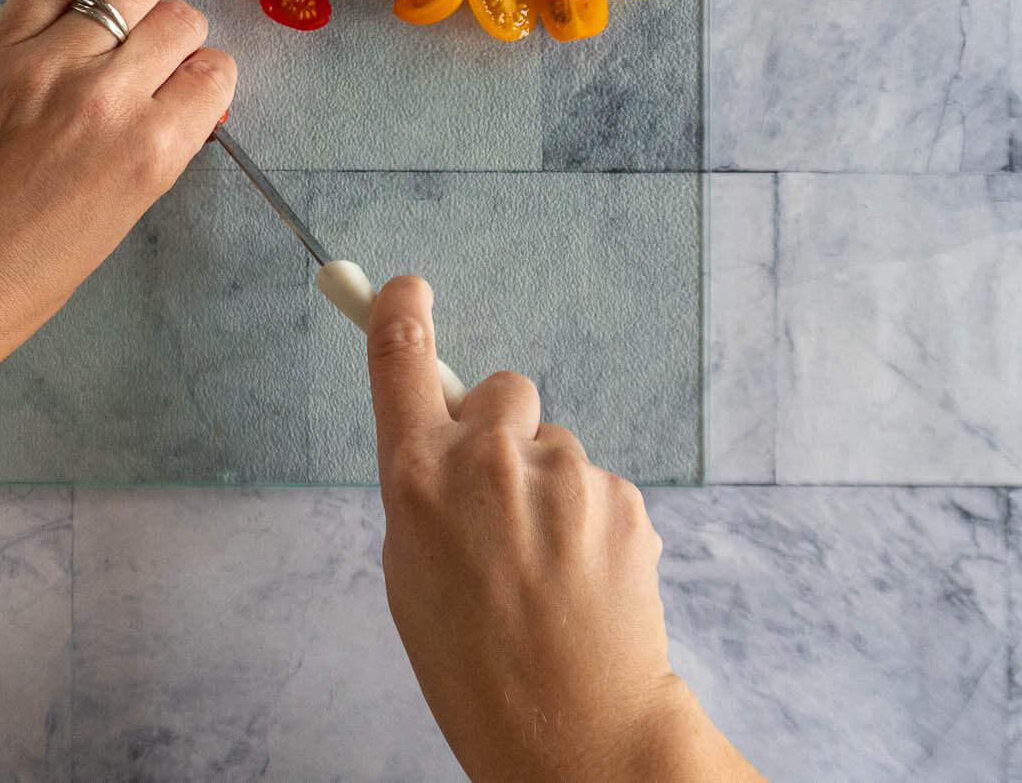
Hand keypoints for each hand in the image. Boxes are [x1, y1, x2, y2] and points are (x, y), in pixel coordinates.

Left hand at [0, 0, 235, 391]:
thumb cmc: (13, 283)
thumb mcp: (112, 223)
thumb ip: (147, 152)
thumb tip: (167, 100)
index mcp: (149, 156)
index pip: (213, 74)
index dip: (202, 77)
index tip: (183, 84)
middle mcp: (106, 98)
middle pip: (179, 20)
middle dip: (175, 34)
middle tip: (147, 54)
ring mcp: (44, 63)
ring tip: (117, 16)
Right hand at [366, 277, 763, 782]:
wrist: (575, 732)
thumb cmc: (476, 665)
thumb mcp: (411, 571)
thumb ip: (423, 489)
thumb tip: (439, 434)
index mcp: (416, 476)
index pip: (401, 355)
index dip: (401, 309)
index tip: (409, 289)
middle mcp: (487, 459)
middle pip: (499, 391)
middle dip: (502, 429)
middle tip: (501, 502)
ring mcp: (562, 474)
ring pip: (554, 447)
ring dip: (550, 489)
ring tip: (547, 571)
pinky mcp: (620, 496)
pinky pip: (599, 486)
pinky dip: (592, 523)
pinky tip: (585, 582)